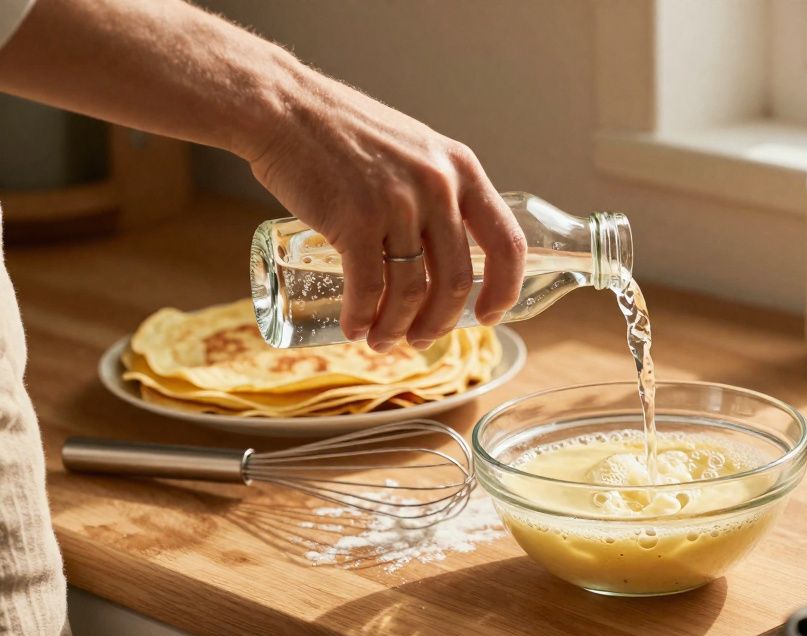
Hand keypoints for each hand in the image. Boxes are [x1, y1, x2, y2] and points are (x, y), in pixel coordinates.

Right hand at [248, 73, 525, 351]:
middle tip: (422, 339)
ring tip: (382, 340)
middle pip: (456, 279)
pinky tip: (355, 329)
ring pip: (412, 290)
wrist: (281, 107)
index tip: (490, 315)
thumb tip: (446, 250)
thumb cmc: (342, 132)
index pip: (508, 242)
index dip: (505, 289)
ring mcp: (399, 204)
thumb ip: (436, 191)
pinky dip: (362, 317)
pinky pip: (369, 287)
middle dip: (440, 322)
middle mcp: (439, 187)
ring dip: (398, 327)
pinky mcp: (355, 220)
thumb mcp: (414, 150)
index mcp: (462, 170)